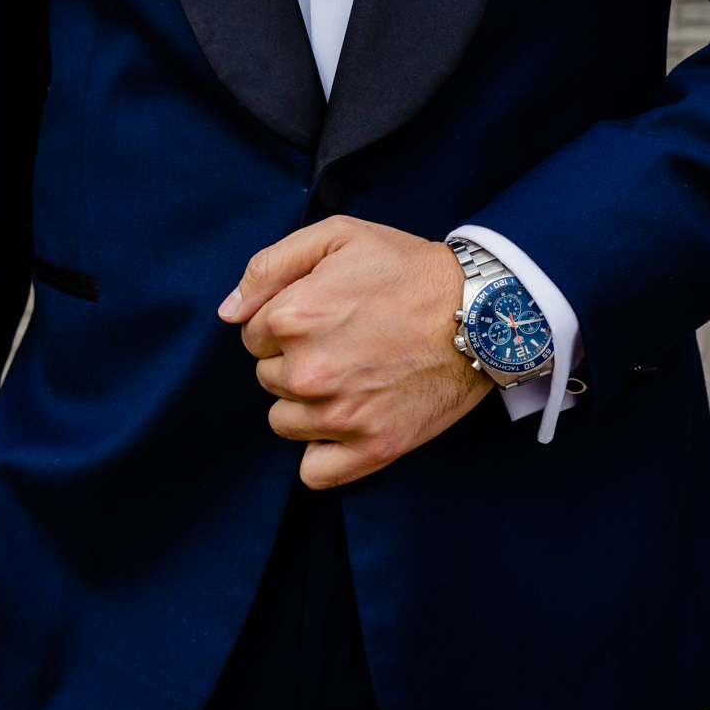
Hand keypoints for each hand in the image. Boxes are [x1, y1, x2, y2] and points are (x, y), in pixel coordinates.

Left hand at [219, 216, 491, 488]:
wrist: (482, 312)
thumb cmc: (410, 269)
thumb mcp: (338, 237)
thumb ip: (269, 267)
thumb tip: (227, 313)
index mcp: (291, 318)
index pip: (253, 336)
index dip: (285, 324)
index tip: (323, 318)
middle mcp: (308, 372)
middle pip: (268, 379)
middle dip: (295, 362)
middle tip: (345, 344)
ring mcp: (339, 416)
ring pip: (284, 424)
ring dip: (307, 406)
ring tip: (351, 379)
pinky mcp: (372, 448)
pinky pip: (314, 472)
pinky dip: (323, 454)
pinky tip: (346, 425)